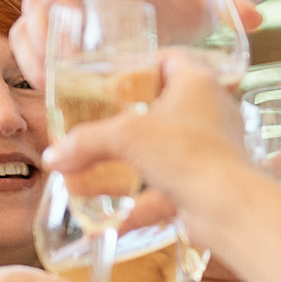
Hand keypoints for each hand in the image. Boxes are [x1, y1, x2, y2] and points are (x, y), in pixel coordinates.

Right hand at [11, 0, 264, 86]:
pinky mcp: (62, 33)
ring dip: (33, 60)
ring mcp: (61, 5)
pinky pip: (35, 50)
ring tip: (52, 92)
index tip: (67, 10)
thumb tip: (252, 14)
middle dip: (41, 35)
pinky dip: (39, 73)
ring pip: (29, 29)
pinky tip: (56, 100)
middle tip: (63, 67)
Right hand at [45, 57, 253, 228]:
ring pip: (166, 151)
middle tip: (102, 125)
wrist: (226, 205)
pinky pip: (170, 189)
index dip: (141, 66)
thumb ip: (87, 142)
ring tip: (98, 173)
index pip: (170, 59)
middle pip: (166, 106)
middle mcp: (210, 111)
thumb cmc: (185, 153)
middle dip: (131, 119)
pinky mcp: (208, 182)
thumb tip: (53, 154)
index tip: (114, 81)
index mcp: (198, 83)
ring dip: (133, 164)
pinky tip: (115, 222)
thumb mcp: (126, 137)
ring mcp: (212, 148)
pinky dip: (144, 204)